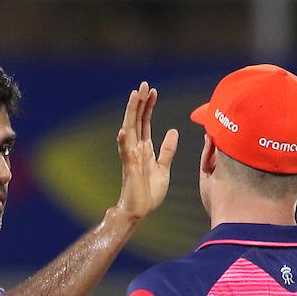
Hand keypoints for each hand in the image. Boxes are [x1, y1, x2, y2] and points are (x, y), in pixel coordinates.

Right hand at [113, 81, 178, 222]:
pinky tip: (123, 129)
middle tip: (144, 84)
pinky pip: (125, 152)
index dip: (149, 106)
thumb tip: (172, 131)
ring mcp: (131, 157)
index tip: (153, 91)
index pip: (145, 122)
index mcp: (144, 148)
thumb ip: (167, 150)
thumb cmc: (149, 192)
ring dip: (131, 113)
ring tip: (134, 96)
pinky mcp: (129, 169)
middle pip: (137, 121)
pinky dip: (123, 141)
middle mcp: (136, 149)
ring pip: (130, 130)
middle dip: (140, 102)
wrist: (139, 211)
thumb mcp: (163, 167)